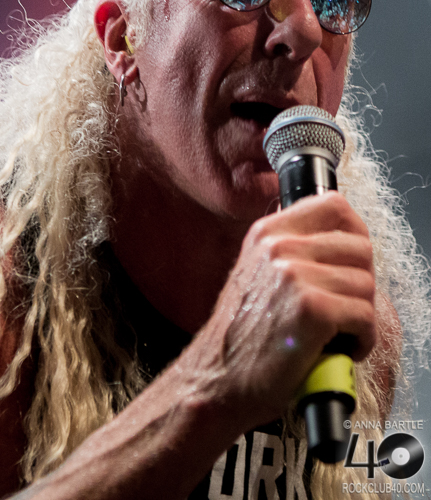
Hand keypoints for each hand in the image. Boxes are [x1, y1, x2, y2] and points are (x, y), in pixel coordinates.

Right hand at [182, 191, 375, 434]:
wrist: (218, 380)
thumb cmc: (242, 336)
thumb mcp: (256, 272)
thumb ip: (290, 249)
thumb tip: (339, 240)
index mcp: (267, 233)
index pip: (334, 205)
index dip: (355, 232)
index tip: (353, 260)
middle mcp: (279, 247)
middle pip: (360, 248)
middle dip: (361, 282)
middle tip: (343, 307)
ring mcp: (295, 275)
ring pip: (366, 284)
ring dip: (361, 316)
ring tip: (336, 333)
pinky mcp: (313, 310)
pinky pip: (366, 316)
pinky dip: (362, 339)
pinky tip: (339, 348)